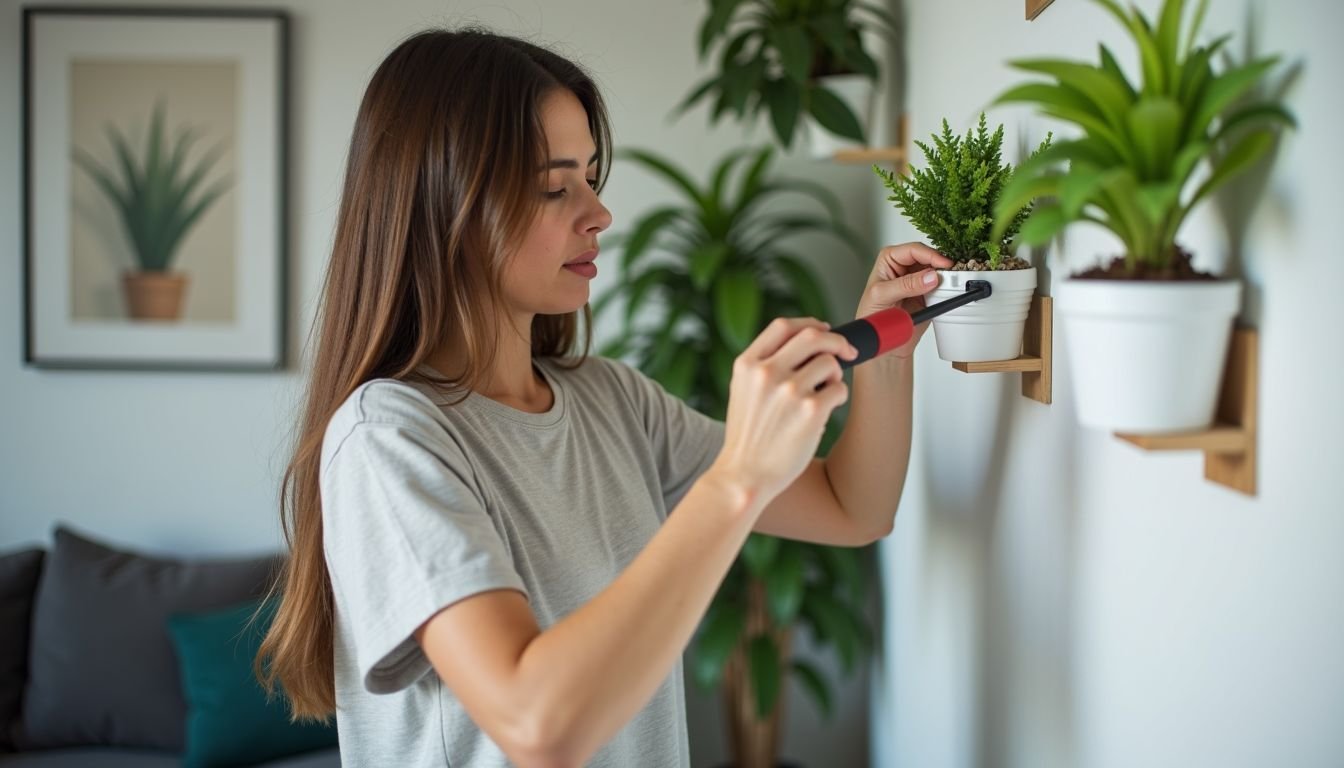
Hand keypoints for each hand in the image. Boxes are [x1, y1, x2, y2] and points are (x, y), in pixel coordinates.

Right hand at [710, 318, 856, 509]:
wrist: (744, 476)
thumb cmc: (747, 439)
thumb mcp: (742, 392)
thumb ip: (764, 366)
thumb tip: (806, 345)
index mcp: (747, 365)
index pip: (783, 326)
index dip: (809, 324)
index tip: (824, 330)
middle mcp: (767, 373)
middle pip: (814, 336)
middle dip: (837, 341)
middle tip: (847, 351)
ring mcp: (789, 391)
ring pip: (830, 363)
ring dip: (836, 375)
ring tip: (826, 393)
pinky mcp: (811, 411)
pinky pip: (839, 390)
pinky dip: (839, 397)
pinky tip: (826, 411)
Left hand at [855, 243, 954, 357]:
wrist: (881, 341)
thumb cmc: (871, 315)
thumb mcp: (882, 296)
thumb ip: (906, 285)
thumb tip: (930, 277)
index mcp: (890, 259)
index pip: (913, 250)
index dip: (930, 255)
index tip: (944, 265)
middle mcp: (905, 267)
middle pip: (929, 258)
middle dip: (941, 264)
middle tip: (952, 273)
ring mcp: (919, 280)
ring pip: (939, 271)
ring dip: (947, 276)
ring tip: (953, 282)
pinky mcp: (929, 294)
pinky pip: (944, 287)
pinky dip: (949, 288)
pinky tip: (951, 292)